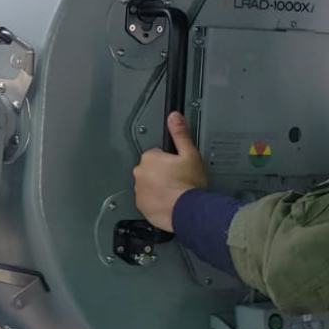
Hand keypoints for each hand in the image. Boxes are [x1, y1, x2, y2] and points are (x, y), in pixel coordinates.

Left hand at [133, 112, 208, 230]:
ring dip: (158, 187)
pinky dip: (155, 200)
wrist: (188, 211)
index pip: (157, 154)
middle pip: (151, 169)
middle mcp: (140, 173)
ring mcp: (139, 190)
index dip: (169, 161)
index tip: (178, 167)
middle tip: (177, 180)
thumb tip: (174, 117)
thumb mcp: (189, 154)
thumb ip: (180, 134)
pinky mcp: (141, 205)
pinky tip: (168, 201)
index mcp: (149, 158)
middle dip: (162, 173)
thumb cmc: (189, 185)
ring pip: (148, 184)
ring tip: (174, 191)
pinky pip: (147, 199)